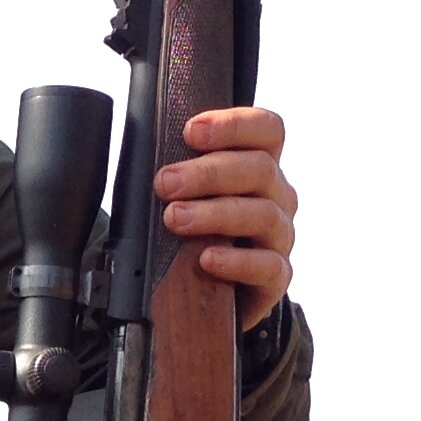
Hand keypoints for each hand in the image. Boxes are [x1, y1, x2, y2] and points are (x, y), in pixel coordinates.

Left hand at [154, 105, 296, 331]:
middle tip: (165, 183)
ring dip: (215, 213)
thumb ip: (180, 171)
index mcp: (260, 165)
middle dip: (208, 172)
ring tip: (176, 219)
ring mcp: (280, 236)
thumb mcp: (189, 195)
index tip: (191, 131)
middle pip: (259, 168)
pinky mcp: (277, 277)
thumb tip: (140, 153)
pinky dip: (236, 261)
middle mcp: (277, 195)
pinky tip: (207, 259)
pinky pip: (267, 266)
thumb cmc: (196, 233)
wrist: (210, 297)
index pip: (267, 129)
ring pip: (263, 214)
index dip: (234, 124)